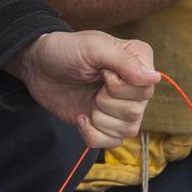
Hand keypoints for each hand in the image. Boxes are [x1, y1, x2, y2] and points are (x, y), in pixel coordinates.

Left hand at [6, 31, 159, 148]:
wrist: (37, 67)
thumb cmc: (65, 51)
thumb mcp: (93, 48)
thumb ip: (124, 62)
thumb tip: (154, 78)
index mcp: (139, 61)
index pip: (146, 89)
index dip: (119, 87)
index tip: (101, 72)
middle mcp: (135, 86)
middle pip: (136, 112)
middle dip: (106, 102)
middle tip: (92, 85)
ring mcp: (121, 107)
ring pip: (126, 130)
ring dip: (99, 118)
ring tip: (88, 100)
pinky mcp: (106, 124)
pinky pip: (112, 143)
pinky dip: (93, 134)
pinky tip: (82, 118)